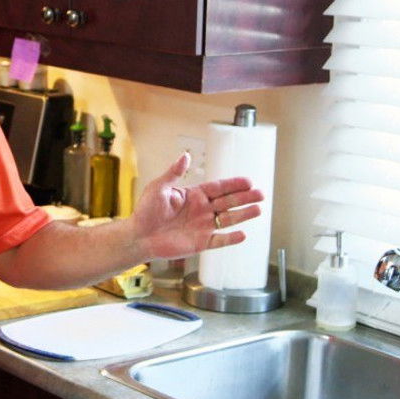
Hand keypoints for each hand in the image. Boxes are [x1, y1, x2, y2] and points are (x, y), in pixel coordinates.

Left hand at [129, 152, 263, 261]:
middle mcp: (201, 210)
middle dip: (244, 198)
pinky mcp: (200, 243)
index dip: (233, 185)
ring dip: (243, 215)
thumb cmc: (145, 211)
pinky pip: (219, 241)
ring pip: (228, 220)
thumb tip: (185, 155)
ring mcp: (202, 227)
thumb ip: (174, 173)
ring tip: (258, 210)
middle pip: (228, 203)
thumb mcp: (159, 188)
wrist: (139, 236)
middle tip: (260, 194)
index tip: (248, 181)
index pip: (218, 188)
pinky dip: (230, 239)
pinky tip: (242, 234)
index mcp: (194, 195)